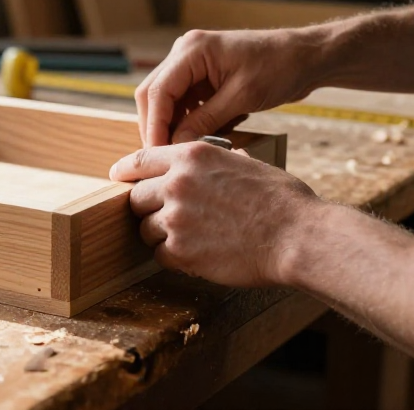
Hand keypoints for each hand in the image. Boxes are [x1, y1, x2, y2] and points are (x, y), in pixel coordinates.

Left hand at [109, 141, 324, 286]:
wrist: (297, 237)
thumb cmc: (282, 200)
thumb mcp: (246, 163)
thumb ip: (218, 161)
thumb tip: (216, 161)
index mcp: (192, 156)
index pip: (140, 160)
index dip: (125, 170)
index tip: (116, 176)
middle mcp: (177, 184)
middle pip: (135, 197)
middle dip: (146, 207)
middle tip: (163, 216)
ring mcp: (175, 218)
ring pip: (145, 228)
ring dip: (160, 234)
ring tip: (189, 238)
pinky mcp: (180, 251)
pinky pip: (159, 254)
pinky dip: (172, 257)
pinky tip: (196, 255)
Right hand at [137, 28, 324, 146]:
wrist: (306, 57)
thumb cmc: (280, 67)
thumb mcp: (242, 97)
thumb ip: (205, 120)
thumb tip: (176, 145)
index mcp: (192, 50)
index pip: (157, 91)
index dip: (154, 125)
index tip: (157, 153)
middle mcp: (185, 53)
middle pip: (154, 95)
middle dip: (158, 127)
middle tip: (166, 157)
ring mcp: (192, 64)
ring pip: (167, 101)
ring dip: (174, 126)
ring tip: (188, 149)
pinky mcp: (202, 77)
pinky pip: (184, 103)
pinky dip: (190, 122)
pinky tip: (206, 135)